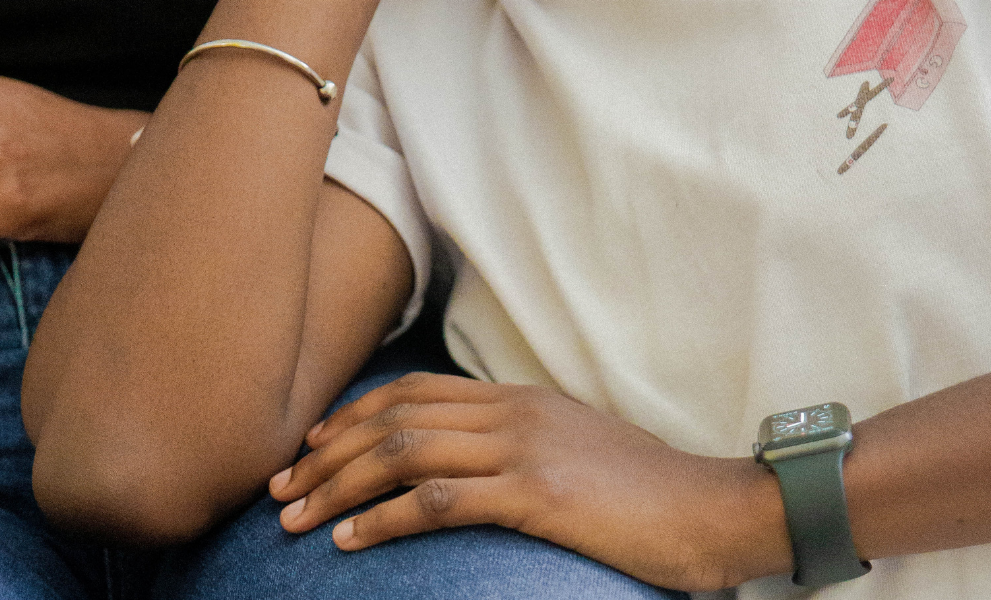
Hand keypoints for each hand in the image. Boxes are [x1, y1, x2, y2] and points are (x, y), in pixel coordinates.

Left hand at [269, 373, 791, 591]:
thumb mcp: (571, 446)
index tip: (310, 446)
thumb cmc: (642, 488)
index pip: (412, 392)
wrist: (710, 507)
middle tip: (280, 488)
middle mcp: (509, 413)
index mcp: (515, 398)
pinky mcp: (536, 495)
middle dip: (326, 455)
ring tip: (294, 519)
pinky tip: (350, 541)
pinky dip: (385, 520)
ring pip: (403, 454)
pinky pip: (439, 501)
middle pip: (393, 419)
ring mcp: (522, 450)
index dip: (351, 416)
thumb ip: (515, 440)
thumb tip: (463, 457)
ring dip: (338, 488)